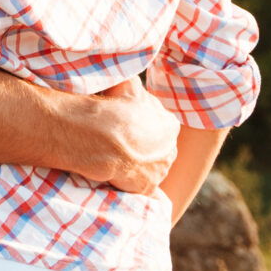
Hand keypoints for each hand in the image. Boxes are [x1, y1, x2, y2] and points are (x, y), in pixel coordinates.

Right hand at [73, 79, 180, 194]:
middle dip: (143, 146)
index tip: (127, 124)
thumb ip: (135, 86)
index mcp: (170, 125)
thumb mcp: (127, 85)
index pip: (161, 126)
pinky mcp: (147, 187)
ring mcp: (160, 171)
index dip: (142, 125)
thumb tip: (133, 83)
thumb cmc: (113, 107)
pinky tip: (114, 170)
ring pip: (150, 167)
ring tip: (114, 155)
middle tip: (121, 140)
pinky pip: (139, 184)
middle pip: (157, 148)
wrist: (100, 137)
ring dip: (136, 164)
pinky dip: (128, 180)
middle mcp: (171, 150)